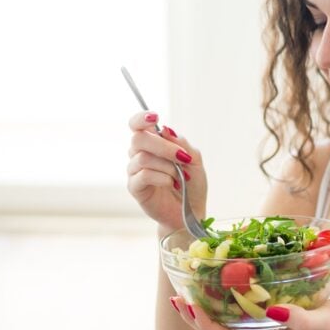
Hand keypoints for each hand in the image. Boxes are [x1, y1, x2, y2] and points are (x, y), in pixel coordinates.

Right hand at [126, 111, 207, 233]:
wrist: (191, 212)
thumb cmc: (192, 185)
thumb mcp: (194, 160)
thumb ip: (181, 143)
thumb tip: (165, 129)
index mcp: (152, 144)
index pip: (137, 125)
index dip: (141, 118)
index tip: (155, 117)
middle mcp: (140, 155)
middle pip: (138, 138)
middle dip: (164, 146)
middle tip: (182, 158)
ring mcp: (135, 171)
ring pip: (143, 157)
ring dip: (167, 166)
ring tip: (180, 176)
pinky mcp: (135, 188)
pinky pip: (143, 175)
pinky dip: (162, 177)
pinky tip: (171, 184)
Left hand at [168, 294, 329, 329]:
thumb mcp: (325, 319)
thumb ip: (303, 319)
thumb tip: (275, 312)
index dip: (203, 324)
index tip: (188, 306)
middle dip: (196, 316)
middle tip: (178, 295)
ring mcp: (265, 326)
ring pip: (226, 321)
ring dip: (206, 307)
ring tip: (189, 289)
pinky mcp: (271, 315)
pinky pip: (239, 311)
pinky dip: (224, 299)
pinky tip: (219, 283)